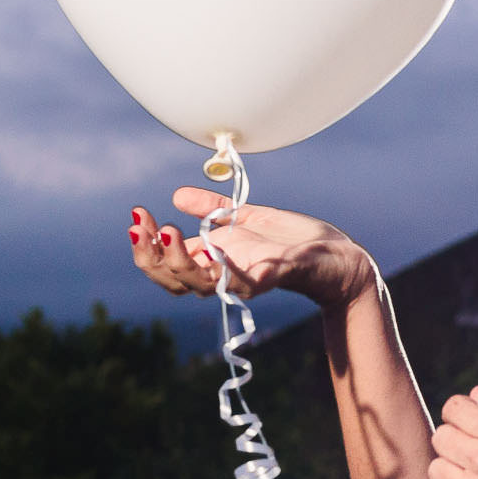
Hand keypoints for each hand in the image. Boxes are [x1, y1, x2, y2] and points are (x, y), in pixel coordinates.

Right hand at [128, 187, 377, 309]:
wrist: (338, 256)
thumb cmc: (295, 240)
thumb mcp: (247, 217)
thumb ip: (213, 208)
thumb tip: (179, 195)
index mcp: (215, 261)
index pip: (166, 264)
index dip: (147, 245)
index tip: (139, 216)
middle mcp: (225, 276)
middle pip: (173, 280)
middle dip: (151, 255)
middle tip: (144, 226)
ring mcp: (246, 280)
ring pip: (199, 284)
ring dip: (178, 261)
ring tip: (169, 233)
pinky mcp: (271, 277)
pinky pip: (242, 278)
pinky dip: (223, 266)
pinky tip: (210, 246)